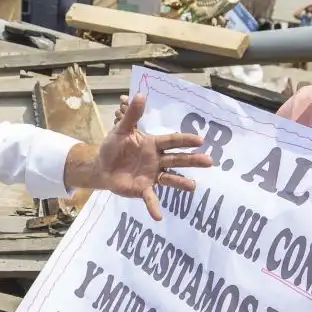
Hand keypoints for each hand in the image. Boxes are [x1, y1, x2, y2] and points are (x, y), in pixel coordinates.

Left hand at [87, 93, 213, 221]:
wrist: (101, 166)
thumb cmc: (114, 147)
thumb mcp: (121, 130)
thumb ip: (132, 115)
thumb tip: (141, 95)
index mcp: (153, 144)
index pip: (172, 141)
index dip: (185, 141)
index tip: (200, 140)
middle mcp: (156, 160)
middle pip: (177, 160)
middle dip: (192, 160)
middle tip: (209, 161)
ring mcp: (151, 176)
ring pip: (169, 179)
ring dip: (181, 183)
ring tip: (193, 187)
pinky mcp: (143, 189)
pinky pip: (151, 198)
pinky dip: (154, 207)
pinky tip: (159, 217)